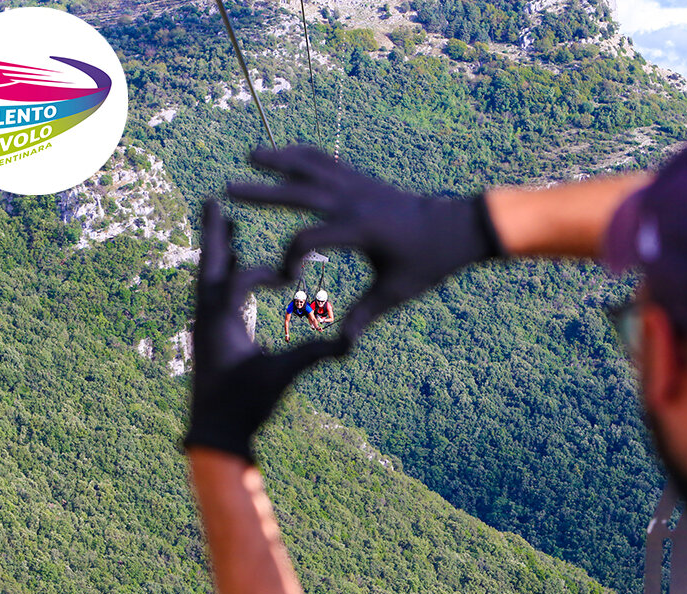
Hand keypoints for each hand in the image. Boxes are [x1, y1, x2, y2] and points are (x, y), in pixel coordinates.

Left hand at [185, 201, 348, 461]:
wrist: (215, 432)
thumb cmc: (245, 406)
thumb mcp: (281, 378)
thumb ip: (313, 356)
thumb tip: (351, 342)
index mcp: (220, 323)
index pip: (237, 281)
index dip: (263, 272)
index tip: (287, 277)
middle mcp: (207, 317)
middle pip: (210, 265)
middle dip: (215, 234)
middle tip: (211, 201)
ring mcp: (205, 323)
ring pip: (210, 276)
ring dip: (219, 249)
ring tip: (223, 221)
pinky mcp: (211, 332)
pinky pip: (215, 292)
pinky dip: (224, 271)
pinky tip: (232, 261)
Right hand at [228, 146, 504, 336]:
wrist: (456, 227)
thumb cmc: (428, 263)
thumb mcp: (396, 293)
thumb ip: (365, 315)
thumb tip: (343, 346)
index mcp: (360, 230)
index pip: (307, 239)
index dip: (290, 259)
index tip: (289, 279)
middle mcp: (355, 202)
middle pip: (300, 192)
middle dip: (263, 192)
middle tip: (229, 187)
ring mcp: (359, 186)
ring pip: (313, 167)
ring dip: (281, 159)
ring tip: (252, 154)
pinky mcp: (363, 181)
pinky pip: (329, 162)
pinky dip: (306, 155)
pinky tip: (288, 153)